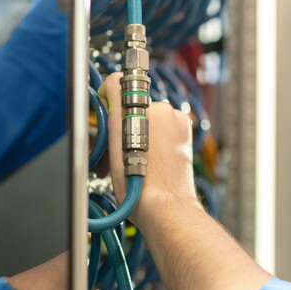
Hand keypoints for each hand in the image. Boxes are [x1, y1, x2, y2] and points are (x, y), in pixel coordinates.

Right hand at [101, 73, 197, 223]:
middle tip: (117, 150)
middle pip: (133, 104)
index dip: (108, 98)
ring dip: (141, 130)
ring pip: (150, 114)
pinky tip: (152, 156)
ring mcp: (173, 117)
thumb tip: (112, 87)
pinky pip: (166, 122)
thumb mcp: (112, 145)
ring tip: (135, 157)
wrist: (165, 205)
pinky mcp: (184, 126)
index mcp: (134, 109)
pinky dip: (158, 135)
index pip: (117, 83)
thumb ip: (112, 109)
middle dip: (124, 123)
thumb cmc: (137, 185)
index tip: (106, 112)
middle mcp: (157, 107)